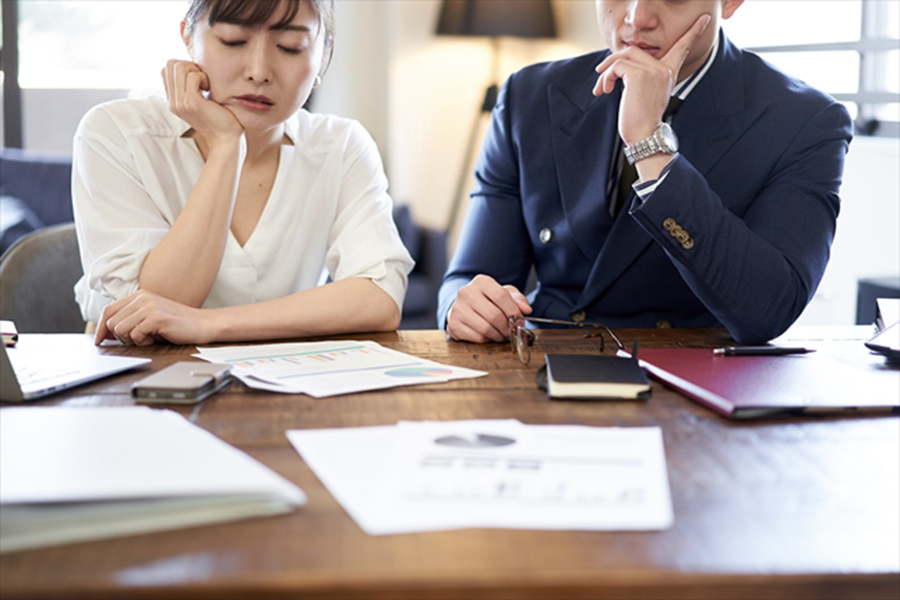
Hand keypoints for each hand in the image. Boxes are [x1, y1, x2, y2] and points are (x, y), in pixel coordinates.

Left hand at [94, 291, 214, 345]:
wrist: (203, 324)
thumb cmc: (177, 325)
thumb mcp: (150, 319)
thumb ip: (130, 321)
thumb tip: (105, 334)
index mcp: (139, 296)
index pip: (108, 310)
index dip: (100, 328)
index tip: (99, 340)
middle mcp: (142, 298)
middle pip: (111, 322)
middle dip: (120, 337)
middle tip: (138, 340)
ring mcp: (149, 306)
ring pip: (119, 329)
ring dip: (131, 340)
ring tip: (148, 338)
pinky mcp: (156, 317)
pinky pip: (135, 334)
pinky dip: (142, 342)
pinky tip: (154, 339)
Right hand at [161, 59, 242, 148]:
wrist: (226, 139)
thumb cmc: (219, 119)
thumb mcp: (200, 102)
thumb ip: (190, 88)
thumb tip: (190, 66)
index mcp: (173, 101)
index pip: (166, 69)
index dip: (183, 67)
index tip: (198, 80)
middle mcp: (173, 102)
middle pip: (170, 64)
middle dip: (189, 65)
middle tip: (202, 81)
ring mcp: (180, 103)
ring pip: (180, 67)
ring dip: (196, 70)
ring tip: (206, 85)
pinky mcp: (192, 103)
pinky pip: (193, 76)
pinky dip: (203, 77)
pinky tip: (209, 89)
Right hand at [446, 274, 531, 342]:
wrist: (465, 308)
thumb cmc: (488, 301)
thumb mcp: (505, 295)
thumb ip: (518, 300)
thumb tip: (526, 309)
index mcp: (481, 282)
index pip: (501, 296)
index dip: (513, 311)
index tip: (520, 321)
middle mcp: (466, 292)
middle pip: (494, 315)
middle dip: (507, 328)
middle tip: (512, 333)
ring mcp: (458, 309)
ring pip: (485, 328)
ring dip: (498, 336)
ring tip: (502, 335)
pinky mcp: (453, 324)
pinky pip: (477, 337)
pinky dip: (487, 340)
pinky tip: (489, 336)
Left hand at [593, 14, 710, 144]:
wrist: (645, 136)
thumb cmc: (642, 121)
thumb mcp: (647, 94)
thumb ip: (642, 77)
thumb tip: (620, 67)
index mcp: (669, 73)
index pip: (682, 48)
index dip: (693, 32)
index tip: (705, 18)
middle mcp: (663, 69)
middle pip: (634, 49)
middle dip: (613, 59)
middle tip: (600, 72)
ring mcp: (652, 71)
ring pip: (622, 57)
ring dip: (606, 72)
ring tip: (601, 87)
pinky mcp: (638, 76)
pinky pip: (616, 67)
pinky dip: (605, 78)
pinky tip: (603, 91)